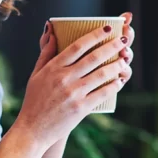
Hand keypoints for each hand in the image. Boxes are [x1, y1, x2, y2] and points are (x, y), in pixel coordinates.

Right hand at [15, 16, 134, 149]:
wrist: (32, 129)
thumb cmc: (34, 101)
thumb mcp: (36, 74)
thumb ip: (46, 53)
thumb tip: (53, 32)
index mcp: (53, 68)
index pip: (78, 46)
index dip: (95, 35)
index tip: (107, 28)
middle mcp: (64, 79)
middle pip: (93, 57)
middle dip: (112, 46)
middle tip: (123, 39)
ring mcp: (73, 94)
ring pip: (101, 74)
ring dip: (116, 65)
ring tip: (124, 59)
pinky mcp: (81, 108)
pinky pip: (102, 93)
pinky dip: (113, 85)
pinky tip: (119, 80)